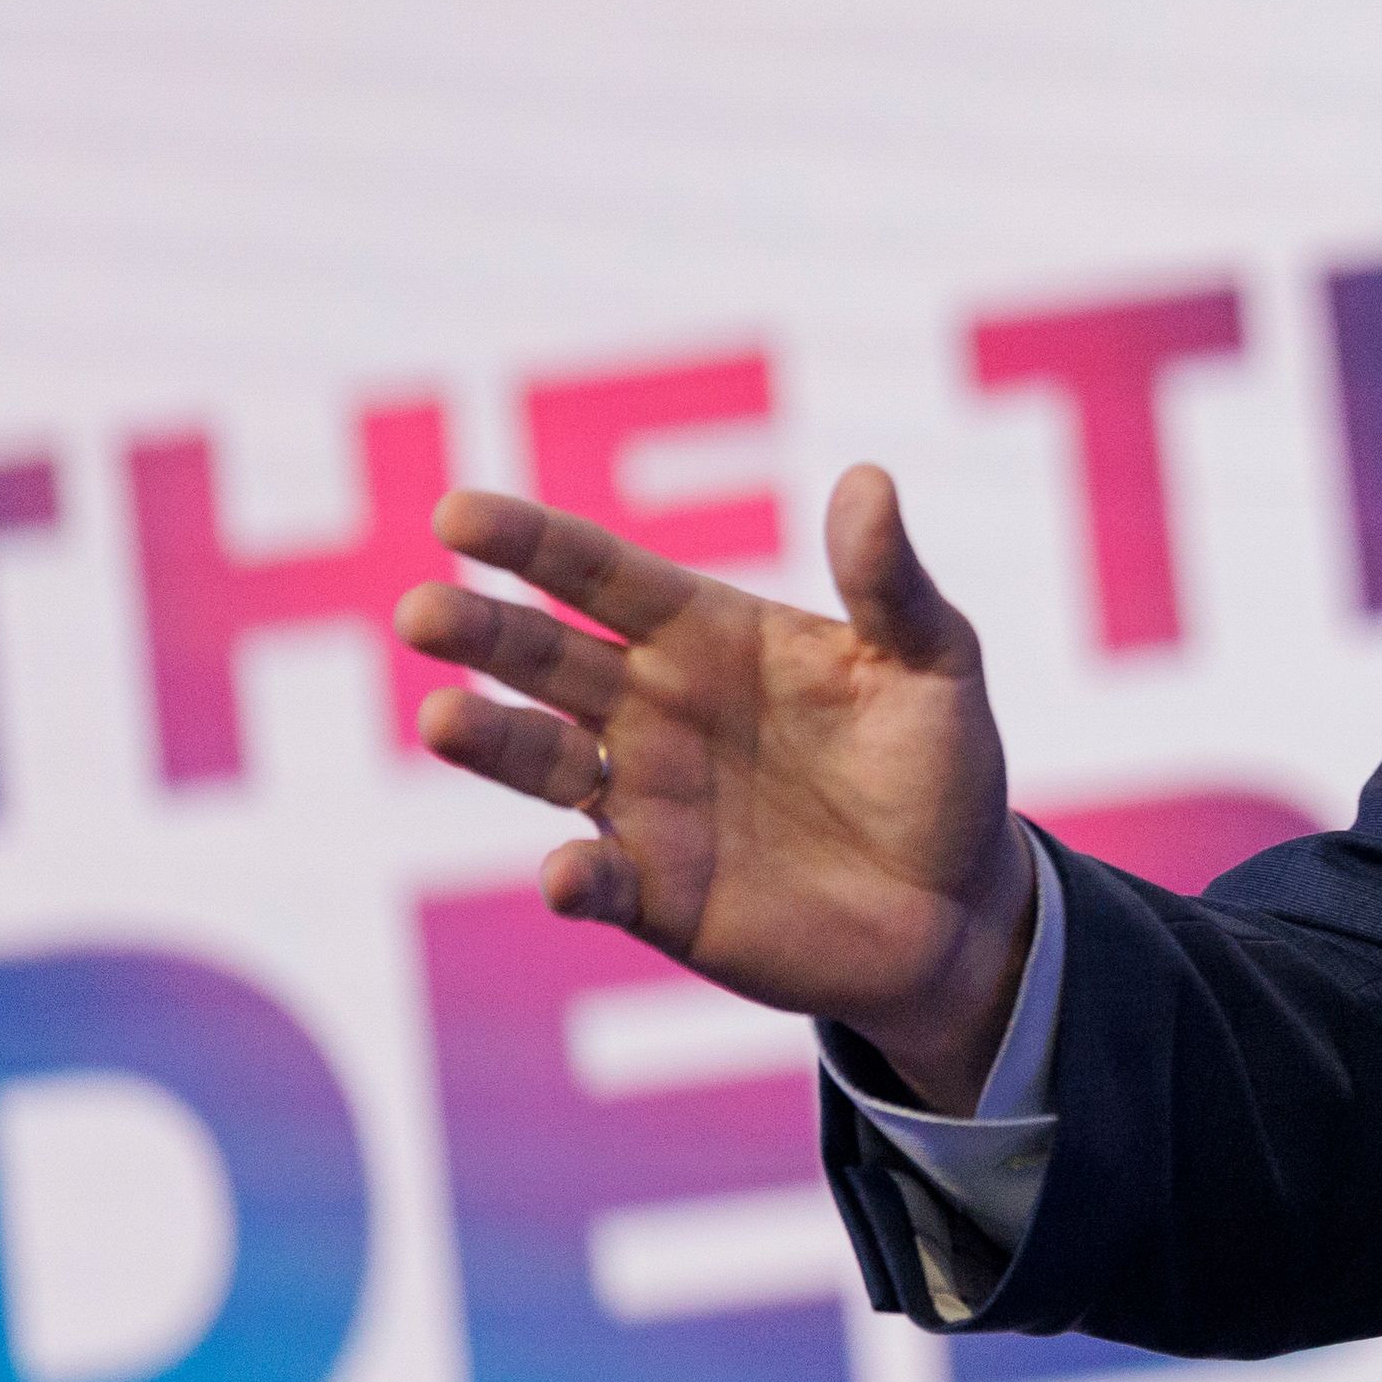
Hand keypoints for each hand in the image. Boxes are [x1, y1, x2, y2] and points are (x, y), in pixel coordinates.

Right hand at [394, 464, 1035, 1111]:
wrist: (958, 903)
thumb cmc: (940, 764)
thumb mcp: (934, 663)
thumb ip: (890, 582)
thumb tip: (868, 478)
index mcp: (710, 635)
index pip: (603, 576)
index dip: (533, 544)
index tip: (459, 512)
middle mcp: (655, 709)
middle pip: (548, 658)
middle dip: (483, 632)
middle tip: (423, 608)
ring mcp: (646, 801)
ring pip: (543, 761)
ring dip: (492, 744)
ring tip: (442, 722)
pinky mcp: (657, 894)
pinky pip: (598, 880)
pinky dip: (576, 876)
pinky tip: (568, 872)